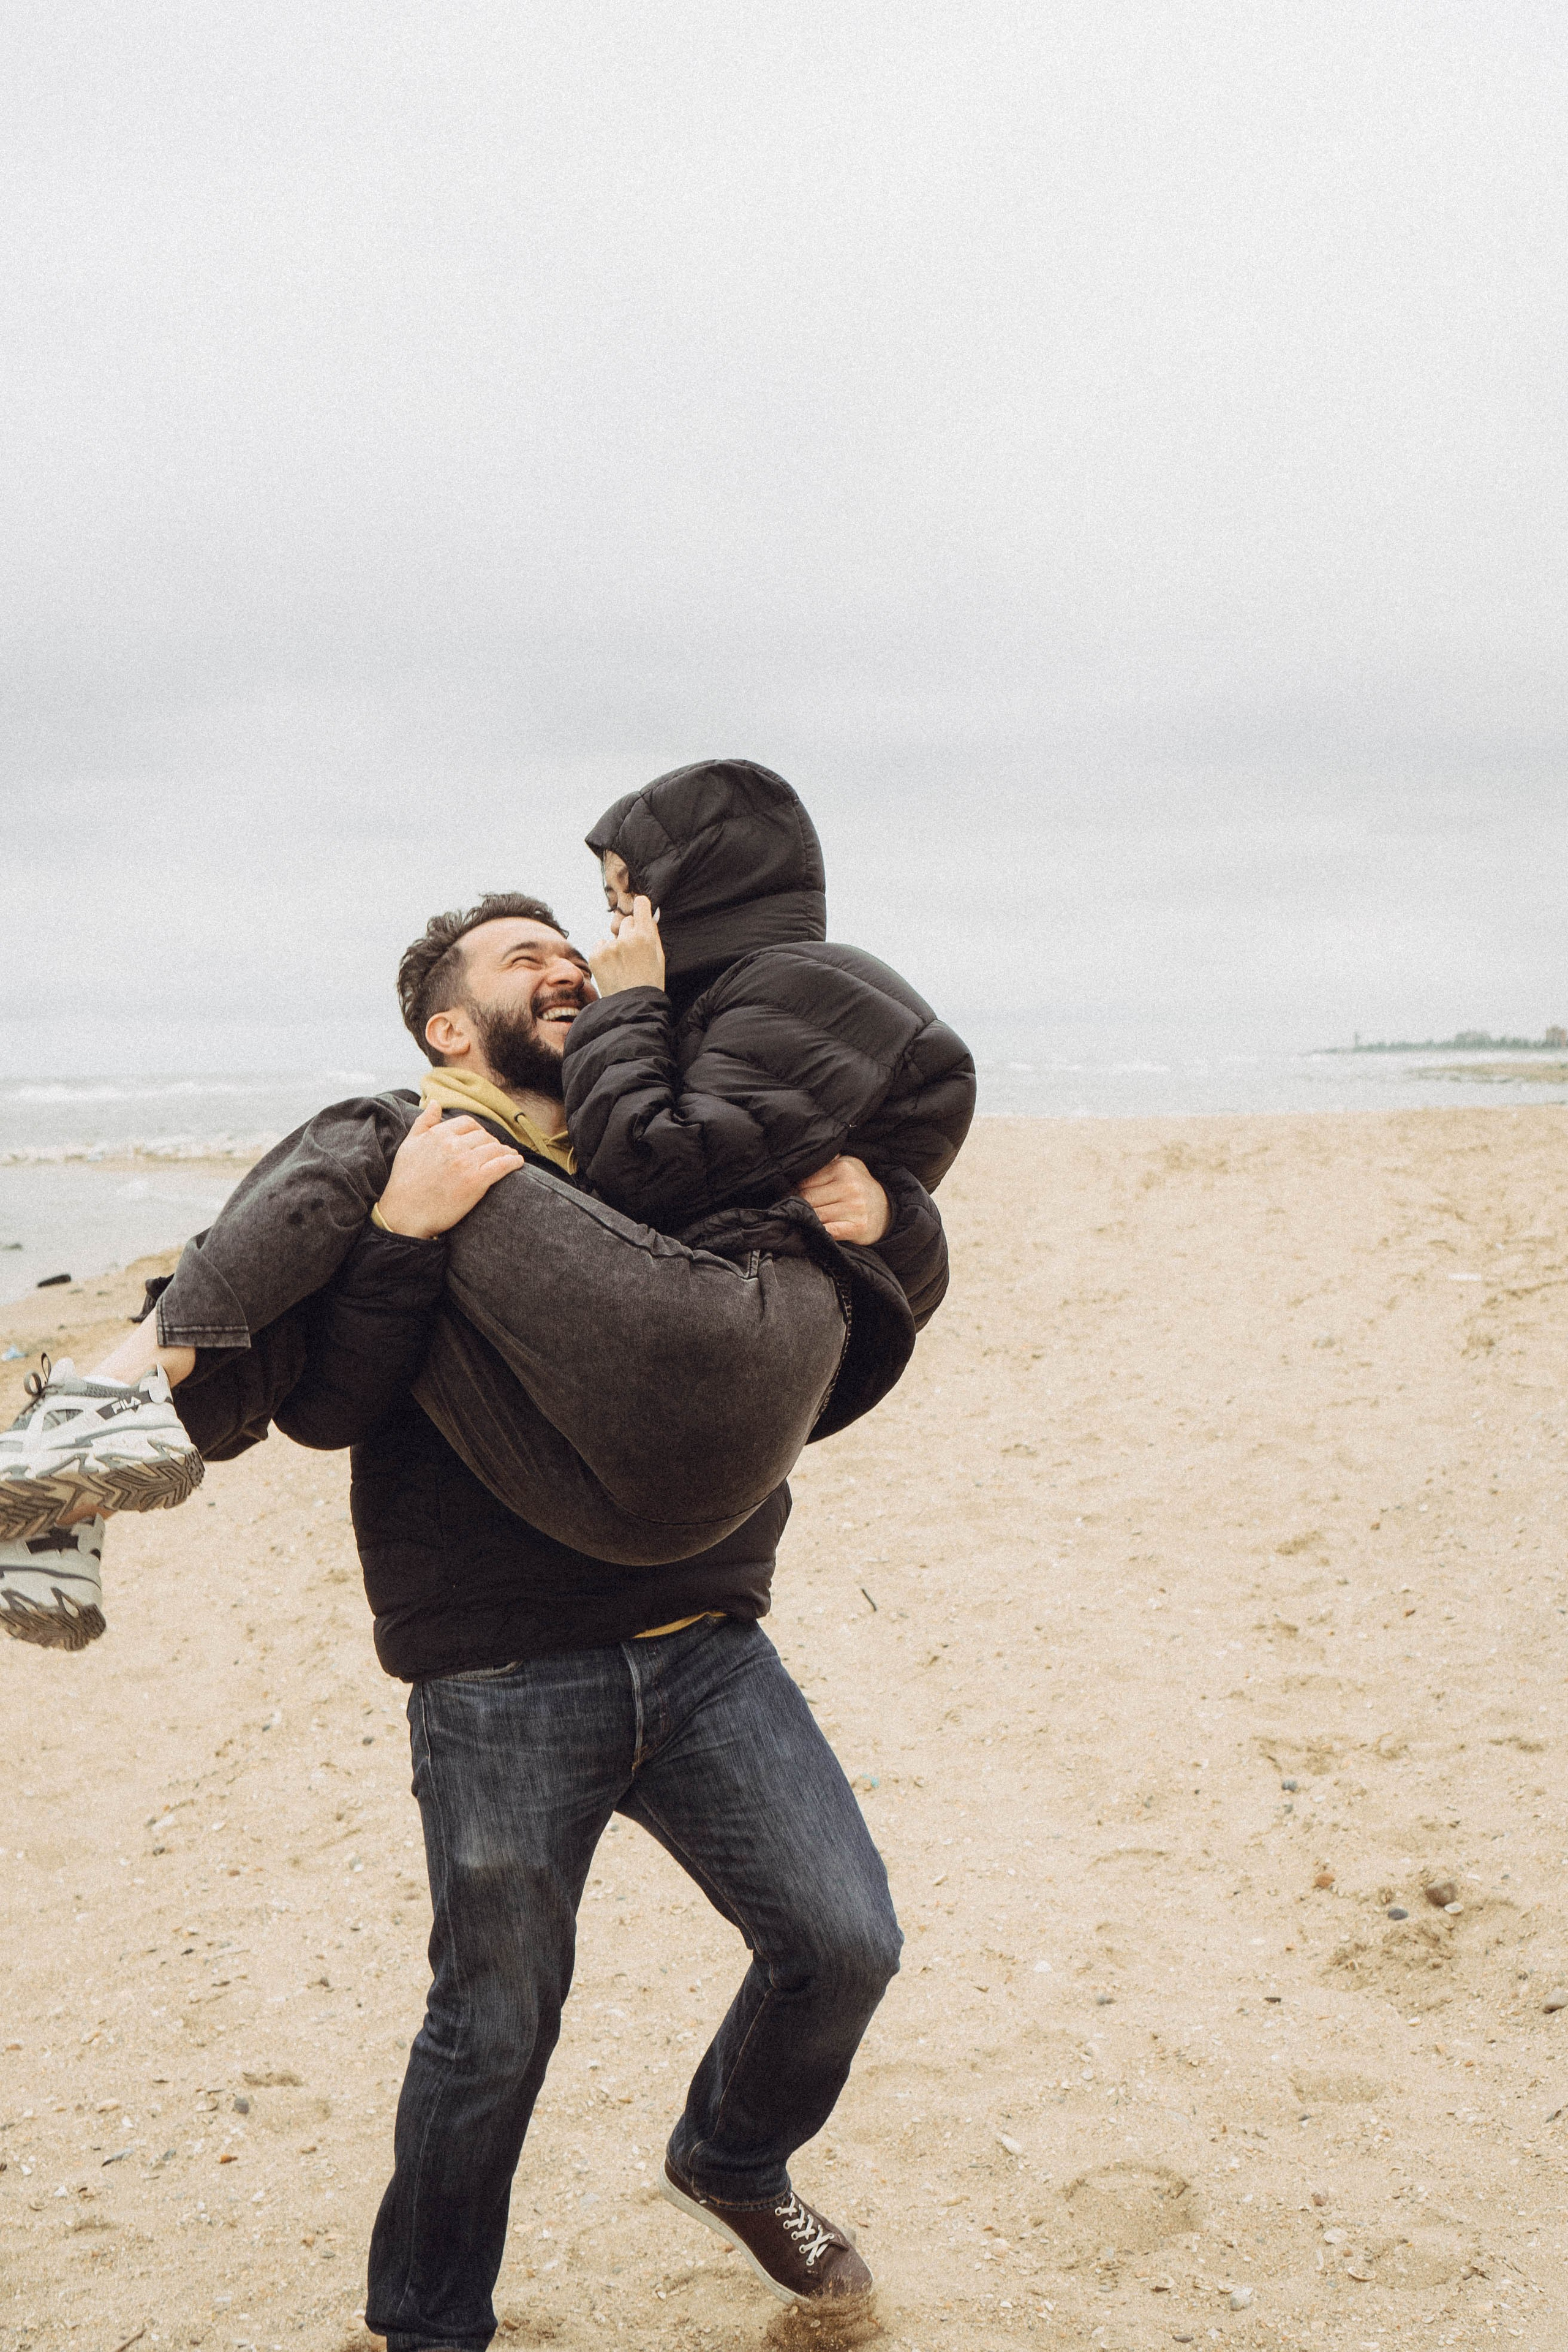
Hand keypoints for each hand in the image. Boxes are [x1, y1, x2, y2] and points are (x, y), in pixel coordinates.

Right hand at [376, 1103, 525, 1238]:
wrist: (405, 1213)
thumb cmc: (404, 1181)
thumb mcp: (409, 1145)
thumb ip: (424, 1122)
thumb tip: (435, 1102)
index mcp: (439, 1134)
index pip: (468, 1123)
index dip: (477, 1130)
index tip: (481, 1138)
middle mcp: (454, 1145)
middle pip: (484, 1136)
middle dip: (491, 1142)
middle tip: (495, 1151)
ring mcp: (466, 1163)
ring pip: (495, 1149)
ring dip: (504, 1151)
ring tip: (509, 1156)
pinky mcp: (476, 1181)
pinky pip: (502, 1165)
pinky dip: (513, 1162)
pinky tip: (517, 1162)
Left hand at [588, 895, 665, 995]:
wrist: (631, 1006)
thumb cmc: (650, 982)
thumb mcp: (659, 957)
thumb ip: (653, 932)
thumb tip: (652, 912)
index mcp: (645, 937)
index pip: (640, 903)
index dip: (641, 907)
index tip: (641, 911)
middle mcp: (625, 938)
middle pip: (626, 921)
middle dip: (630, 932)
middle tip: (634, 953)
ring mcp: (609, 947)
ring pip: (612, 935)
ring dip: (616, 945)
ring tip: (623, 965)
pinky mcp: (595, 956)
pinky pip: (600, 944)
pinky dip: (605, 953)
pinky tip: (613, 968)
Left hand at [794, 1155, 891, 1245]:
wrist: (887, 1209)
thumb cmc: (859, 1187)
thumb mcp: (847, 1165)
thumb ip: (826, 1162)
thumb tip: (797, 1167)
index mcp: (843, 1167)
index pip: (805, 1181)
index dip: (793, 1191)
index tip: (791, 1198)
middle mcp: (849, 1186)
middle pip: (807, 1198)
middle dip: (799, 1206)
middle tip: (796, 1210)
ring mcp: (854, 1207)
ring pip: (815, 1215)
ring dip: (807, 1219)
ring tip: (805, 1219)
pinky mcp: (857, 1226)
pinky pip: (828, 1230)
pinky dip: (819, 1231)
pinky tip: (817, 1230)